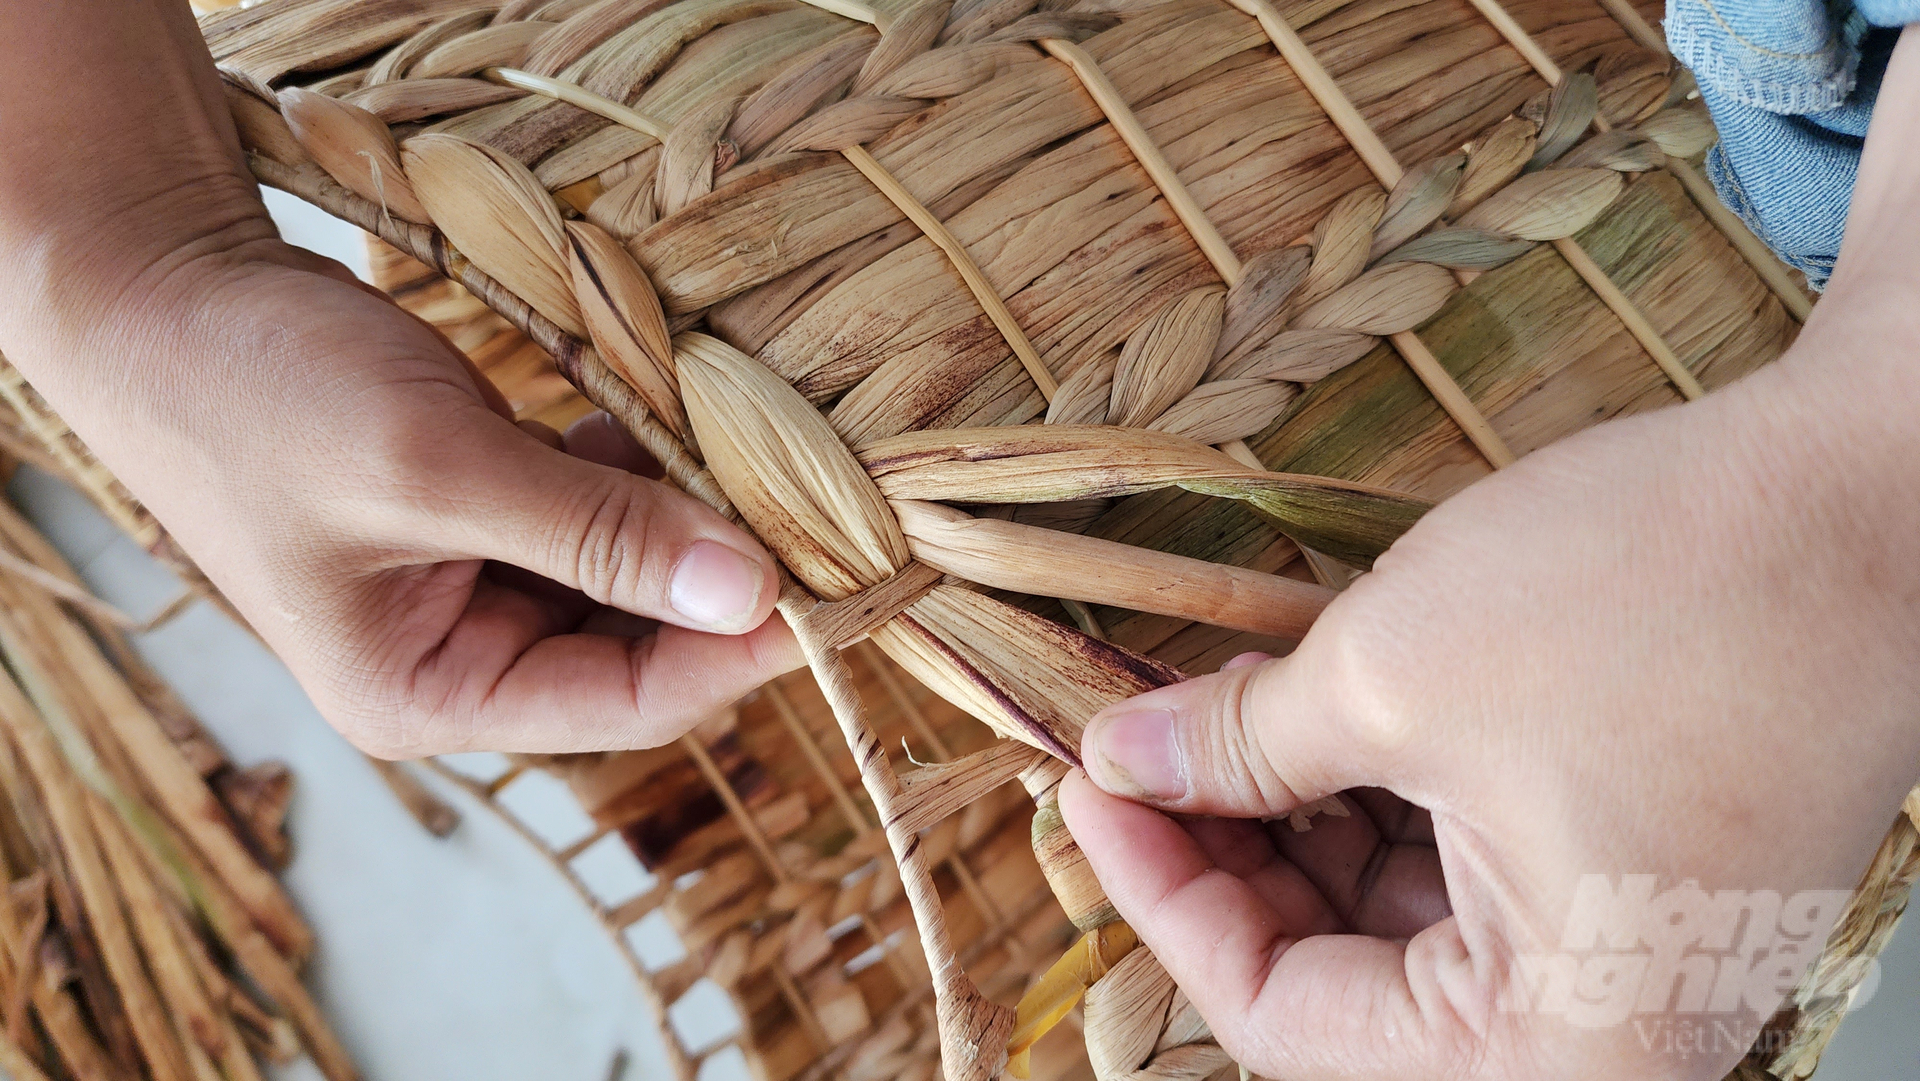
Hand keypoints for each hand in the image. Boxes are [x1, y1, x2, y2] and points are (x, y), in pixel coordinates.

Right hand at [0, 0, 802, 757]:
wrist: (167, 298)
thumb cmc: (262, 395)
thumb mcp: (432, 465)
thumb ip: (593, 531)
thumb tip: (749, 589)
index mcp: (428, 695)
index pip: (629, 702)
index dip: (738, 649)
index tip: (835, 582)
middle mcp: (462, 659)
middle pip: (642, 647)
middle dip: (726, 583)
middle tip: (828, 511)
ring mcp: (478, 586)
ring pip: (632, 576)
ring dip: (695, 521)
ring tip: (773, 460)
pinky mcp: (491, 515)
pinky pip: (601, 512)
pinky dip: (647, 472)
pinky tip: (687, 422)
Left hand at [1059, 176, 1919, 1079]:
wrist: (1879, 484)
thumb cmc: (1662, 592)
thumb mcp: (1392, 673)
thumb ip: (1234, 745)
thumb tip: (1122, 763)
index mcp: (1557, 1051)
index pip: (1283, 1022)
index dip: (1161, 897)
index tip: (1086, 784)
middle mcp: (1601, 1031)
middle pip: (1336, 976)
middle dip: (1221, 846)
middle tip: (1131, 739)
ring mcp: (1621, 947)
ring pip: (1392, 912)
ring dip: (1287, 808)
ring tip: (1204, 704)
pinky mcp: (1630, 867)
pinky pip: (1463, 858)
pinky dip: (1372, 786)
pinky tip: (1301, 702)